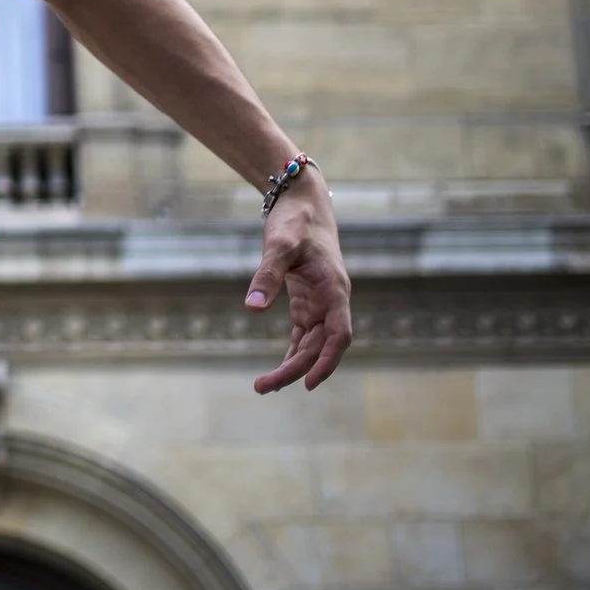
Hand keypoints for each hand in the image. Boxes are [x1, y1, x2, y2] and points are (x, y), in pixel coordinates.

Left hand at [244, 183, 352, 391]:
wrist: (302, 202)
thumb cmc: (295, 221)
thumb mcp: (280, 245)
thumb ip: (267, 275)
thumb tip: (251, 308)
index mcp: (334, 290)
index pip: (338, 335)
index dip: (327, 361)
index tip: (308, 384)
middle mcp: (332, 301)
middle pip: (319, 346)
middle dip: (294, 369)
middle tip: (262, 387)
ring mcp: (320, 302)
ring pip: (310, 343)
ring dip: (292, 364)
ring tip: (264, 386)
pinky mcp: (307, 299)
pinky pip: (303, 333)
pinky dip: (292, 350)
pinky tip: (280, 367)